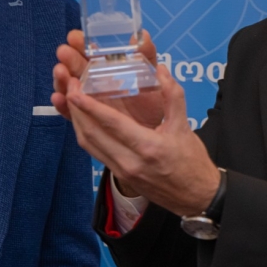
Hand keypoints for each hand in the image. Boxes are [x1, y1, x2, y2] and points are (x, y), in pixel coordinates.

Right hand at [52, 29, 164, 127]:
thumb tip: (142, 35)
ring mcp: (85, 100)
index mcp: (105, 68)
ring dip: (62, 79)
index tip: (74, 37)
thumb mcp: (149, 76)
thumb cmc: (148, 101)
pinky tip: (58, 98)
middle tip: (63, 52)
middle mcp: (91, 82)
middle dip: (67, 58)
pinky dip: (62, 105)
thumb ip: (146, 55)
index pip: (89, 51)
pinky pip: (69, 112)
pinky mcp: (84, 118)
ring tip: (61, 72)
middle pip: (75, 67)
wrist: (150, 130)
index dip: (80, 43)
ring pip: (68, 88)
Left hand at [66, 62, 220, 216]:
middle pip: (92, 134)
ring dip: (77, 122)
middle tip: (69, 88)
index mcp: (148, 147)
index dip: (90, 107)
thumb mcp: (184, 126)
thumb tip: (160, 70)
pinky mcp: (120, 176)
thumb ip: (172, 95)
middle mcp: (130, 162)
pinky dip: (86, 135)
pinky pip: (95, 153)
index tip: (75, 91)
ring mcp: (122, 172)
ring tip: (71, 101)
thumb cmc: (192, 162)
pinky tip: (83, 120)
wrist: (196, 197)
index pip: (111, 124)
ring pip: (89, 145)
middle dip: (76, 110)